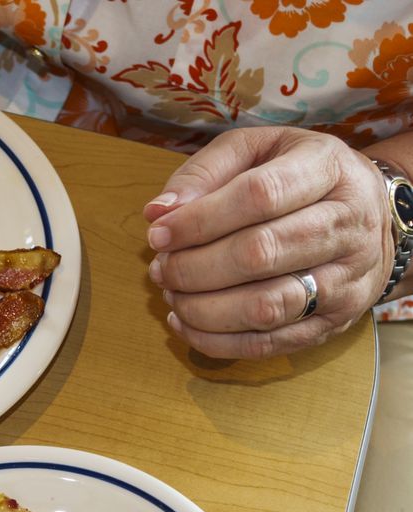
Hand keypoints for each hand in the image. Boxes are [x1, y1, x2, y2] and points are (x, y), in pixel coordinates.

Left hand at [145, 127, 392, 358]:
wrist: (371, 215)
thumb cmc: (297, 176)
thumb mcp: (256, 150)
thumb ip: (204, 173)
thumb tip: (157, 213)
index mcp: (327, 169)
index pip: (260, 196)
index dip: (199, 220)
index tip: (158, 235)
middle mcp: (348, 224)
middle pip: (260, 254)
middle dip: (194, 268)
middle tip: (161, 269)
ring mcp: (347, 278)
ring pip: (265, 307)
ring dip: (202, 308)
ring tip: (172, 294)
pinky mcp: (335, 321)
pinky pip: (269, 344)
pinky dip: (216, 340)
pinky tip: (186, 321)